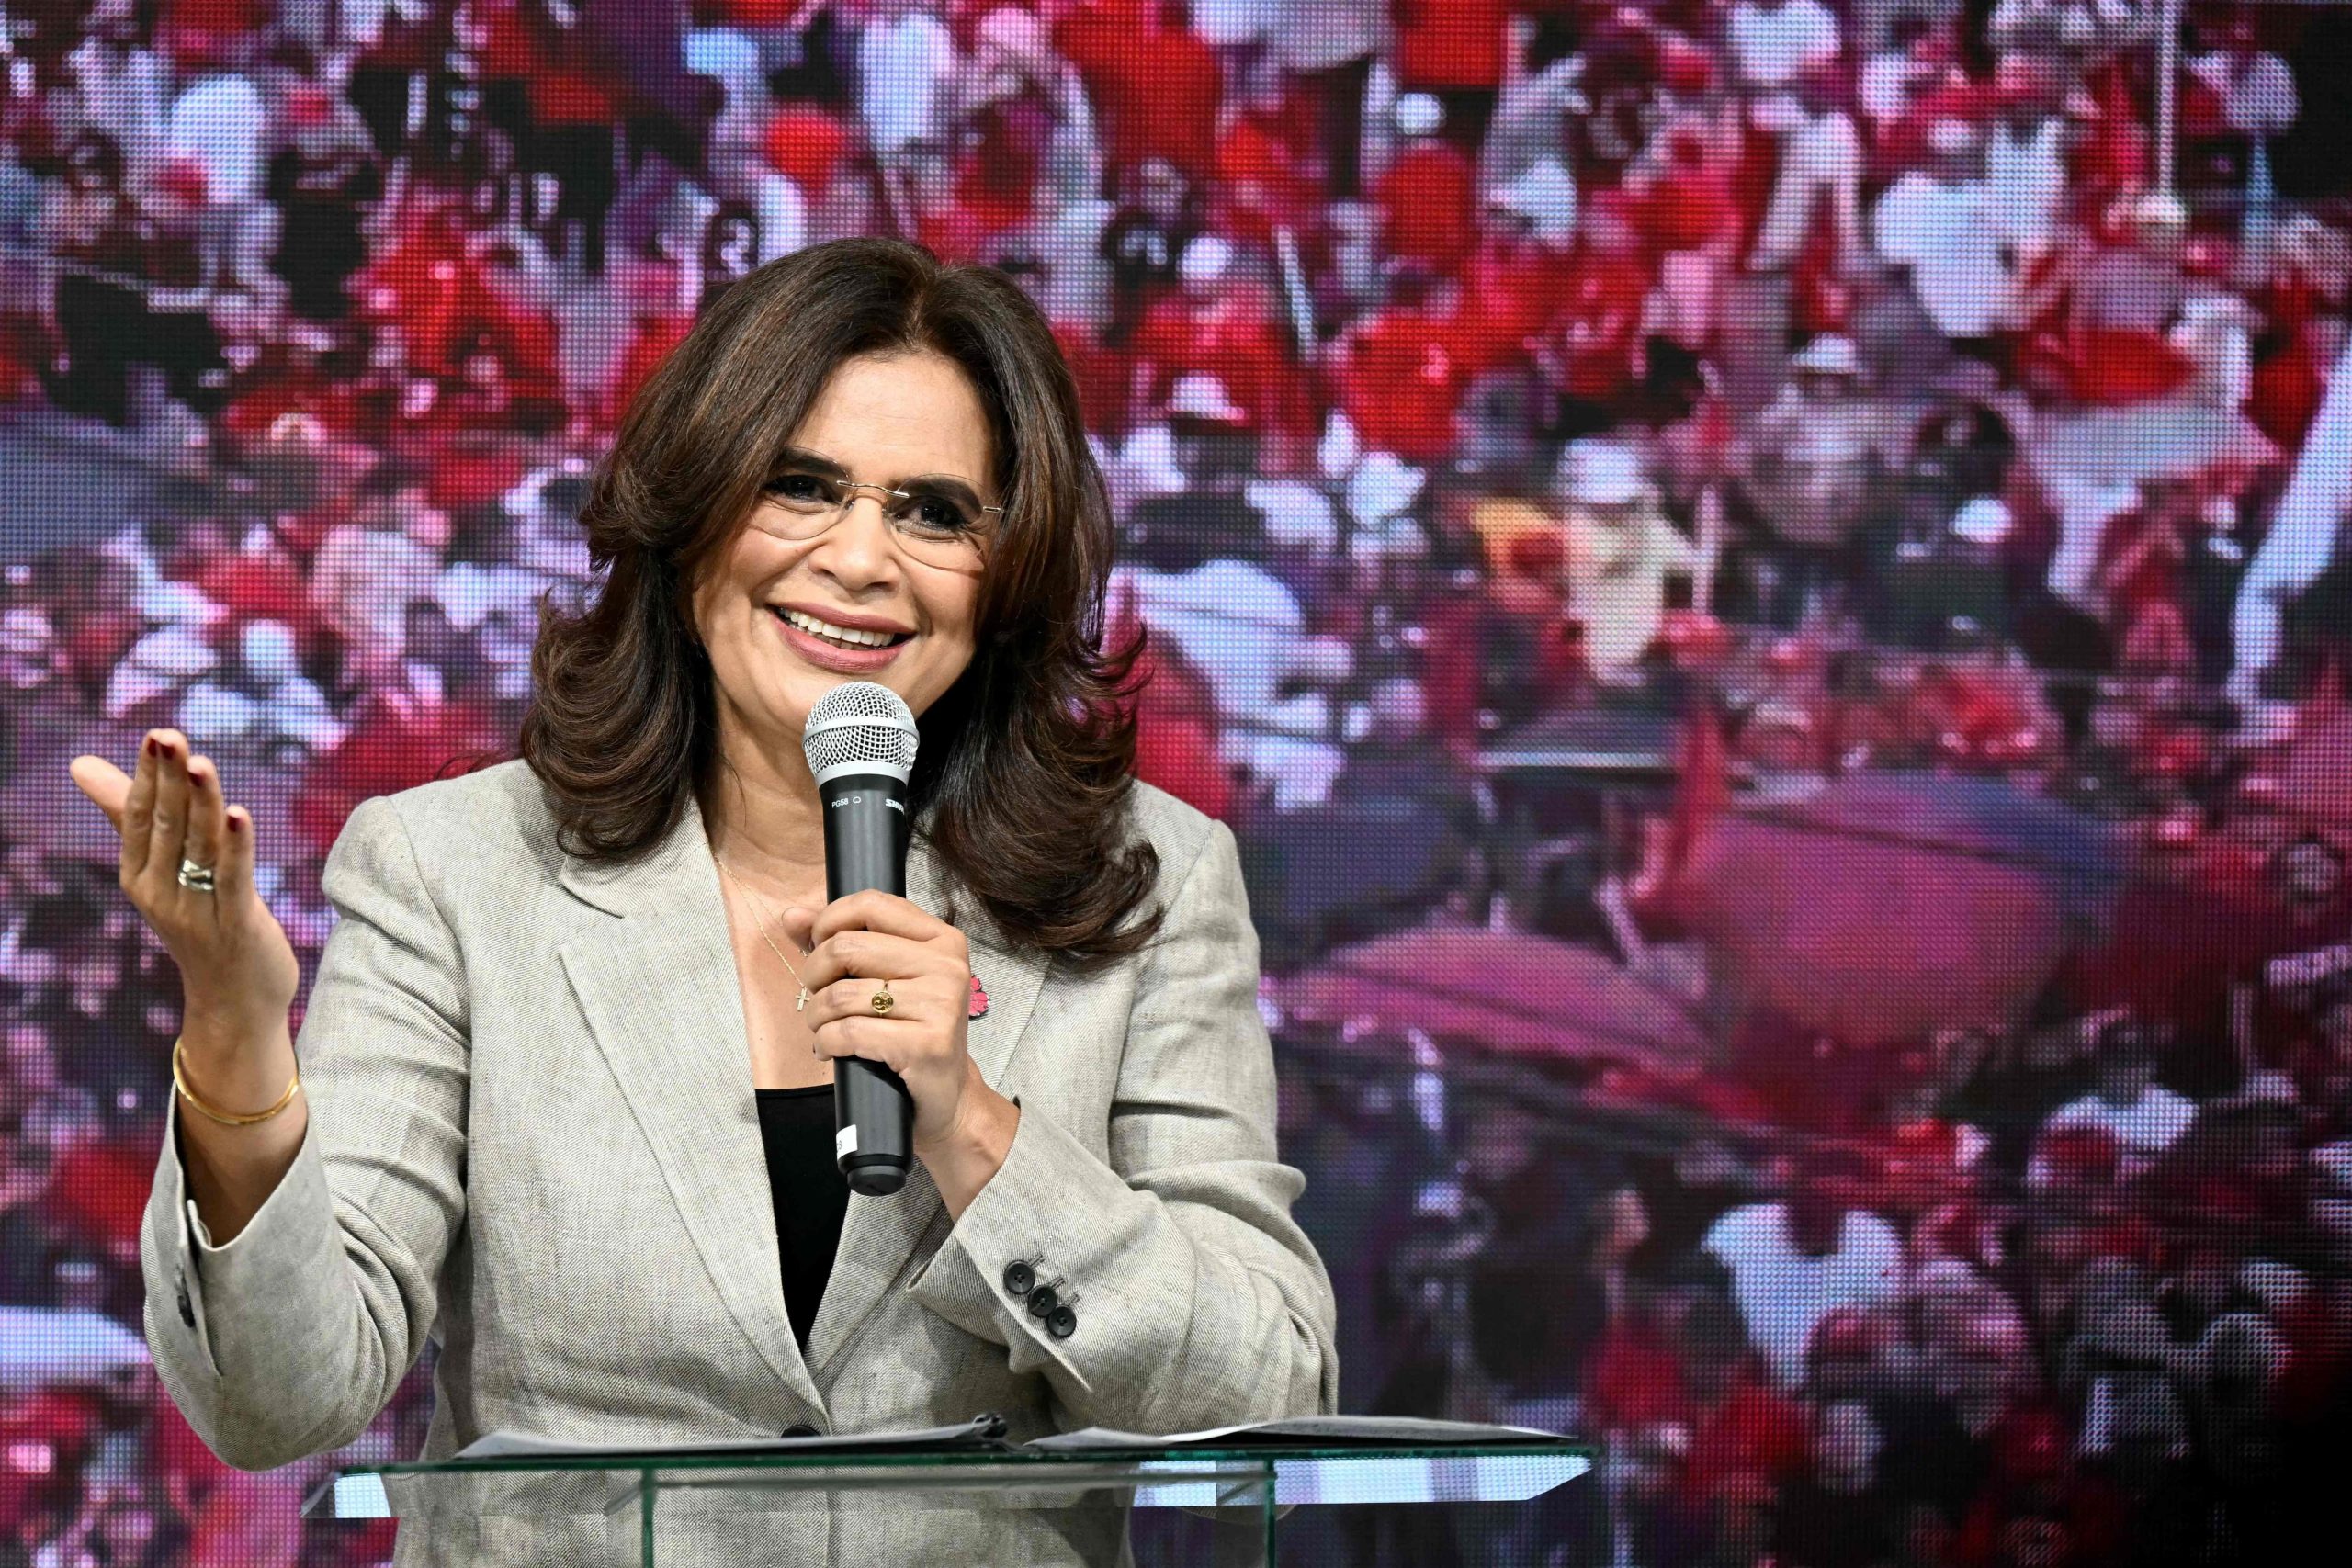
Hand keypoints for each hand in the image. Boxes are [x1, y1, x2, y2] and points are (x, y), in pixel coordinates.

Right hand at [67, 728, 298, 1040]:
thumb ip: (130, 814)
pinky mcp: (236, 923)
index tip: (157, 736)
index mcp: (139, 875)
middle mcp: (160, 892)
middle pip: (167, 827)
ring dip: (202, 803)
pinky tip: (239, 814)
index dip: (149, 777)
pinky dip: (236, 845)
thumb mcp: (161, 867)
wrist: (233, 998)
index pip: (141, 818)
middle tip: (170, 736)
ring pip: (199, 847)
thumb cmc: (199, 920)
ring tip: (201, 763)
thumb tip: (79, 764)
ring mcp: (196, 910)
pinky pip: (233, 878)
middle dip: (170, 781)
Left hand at [783, 892, 1005, 1159]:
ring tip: (822, 1029)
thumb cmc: (911, 1031)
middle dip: (815, 975)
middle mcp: (947, 966)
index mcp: (941, 939)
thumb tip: (792, 916)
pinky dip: (825, 1043)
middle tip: (816, 998)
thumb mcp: (883, 979)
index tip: (818, 948)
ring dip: (816, 1016)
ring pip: (842, 994)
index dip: (830, 921)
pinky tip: (829, 1050)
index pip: (872, 903)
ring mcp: (941, 1005)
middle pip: (847, 947)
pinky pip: (849, 1032)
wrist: (945, 1096)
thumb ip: (838, 942)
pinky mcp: (928, 1044)